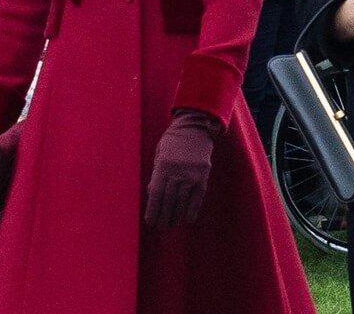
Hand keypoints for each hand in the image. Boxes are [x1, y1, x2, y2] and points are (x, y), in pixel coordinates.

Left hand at [144, 110, 220, 229]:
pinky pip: (197, 198)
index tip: (150, 221)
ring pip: (182, 202)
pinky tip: (187, 220)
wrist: (195, 128)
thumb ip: (157, 175)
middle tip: (161, 226)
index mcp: (163, 166)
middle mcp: (178, 172)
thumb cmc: (173, 141)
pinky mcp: (203, 176)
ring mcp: (192, 175)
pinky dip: (192, 211)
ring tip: (172, 225)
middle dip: (163, 217)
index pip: (156, 195)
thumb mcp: (160, 155)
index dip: (153, 210)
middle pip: (169, 201)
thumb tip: (153, 194)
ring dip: (176, 217)